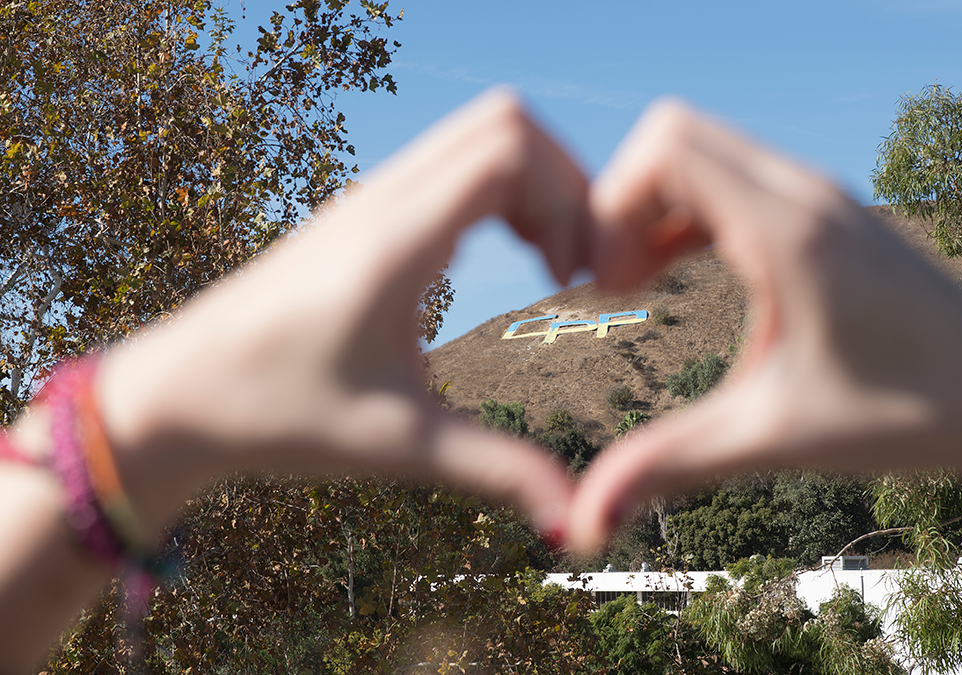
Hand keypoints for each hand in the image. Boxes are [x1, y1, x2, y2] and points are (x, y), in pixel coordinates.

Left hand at [94, 90, 586, 540]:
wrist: (178, 395)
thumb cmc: (276, 414)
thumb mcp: (398, 444)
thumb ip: (497, 471)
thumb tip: (578, 522)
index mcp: (394, 242)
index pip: (510, 150)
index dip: (570, 199)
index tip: (576, 277)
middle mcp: (383, 200)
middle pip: (506, 122)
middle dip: (565, 182)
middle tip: (576, 263)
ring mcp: (370, 198)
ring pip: (480, 134)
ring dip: (535, 185)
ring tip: (550, 262)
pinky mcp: (364, 212)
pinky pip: (452, 161)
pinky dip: (501, 189)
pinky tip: (504, 255)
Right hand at [570, 100, 961, 551]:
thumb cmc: (906, 415)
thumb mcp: (772, 439)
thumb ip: (670, 466)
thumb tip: (581, 521)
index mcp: (790, 233)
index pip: (666, 149)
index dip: (608, 208)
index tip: (604, 287)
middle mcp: (805, 193)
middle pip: (673, 133)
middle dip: (620, 200)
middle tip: (614, 282)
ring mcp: (819, 194)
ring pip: (702, 149)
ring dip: (653, 205)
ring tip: (637, 281)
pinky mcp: (825, 209)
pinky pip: (733, 175)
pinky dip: (688, 209)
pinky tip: (678, 269)